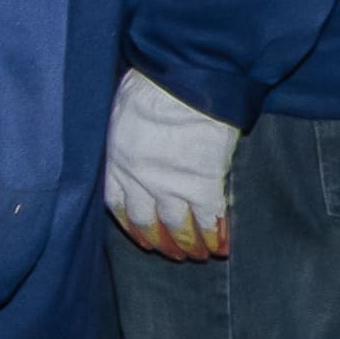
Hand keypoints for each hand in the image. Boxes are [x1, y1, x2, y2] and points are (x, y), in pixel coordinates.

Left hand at [104, 66, 239, 259]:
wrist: (184, 83)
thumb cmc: (151, 87)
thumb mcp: (121, 113)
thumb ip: (125, 137)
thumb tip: (130, 141)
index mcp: (116, 163)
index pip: (118, 205)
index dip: (131, 225)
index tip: (140, 236)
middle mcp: (140, 182)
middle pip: (146, 222)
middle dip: (160, 241)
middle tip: (171, 253)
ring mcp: (171, 187)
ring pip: (178, 226)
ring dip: (189, 244)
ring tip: (198, 255)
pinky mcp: (203, 185)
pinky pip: (210, 219)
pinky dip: (216, 236)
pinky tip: (222, 247)